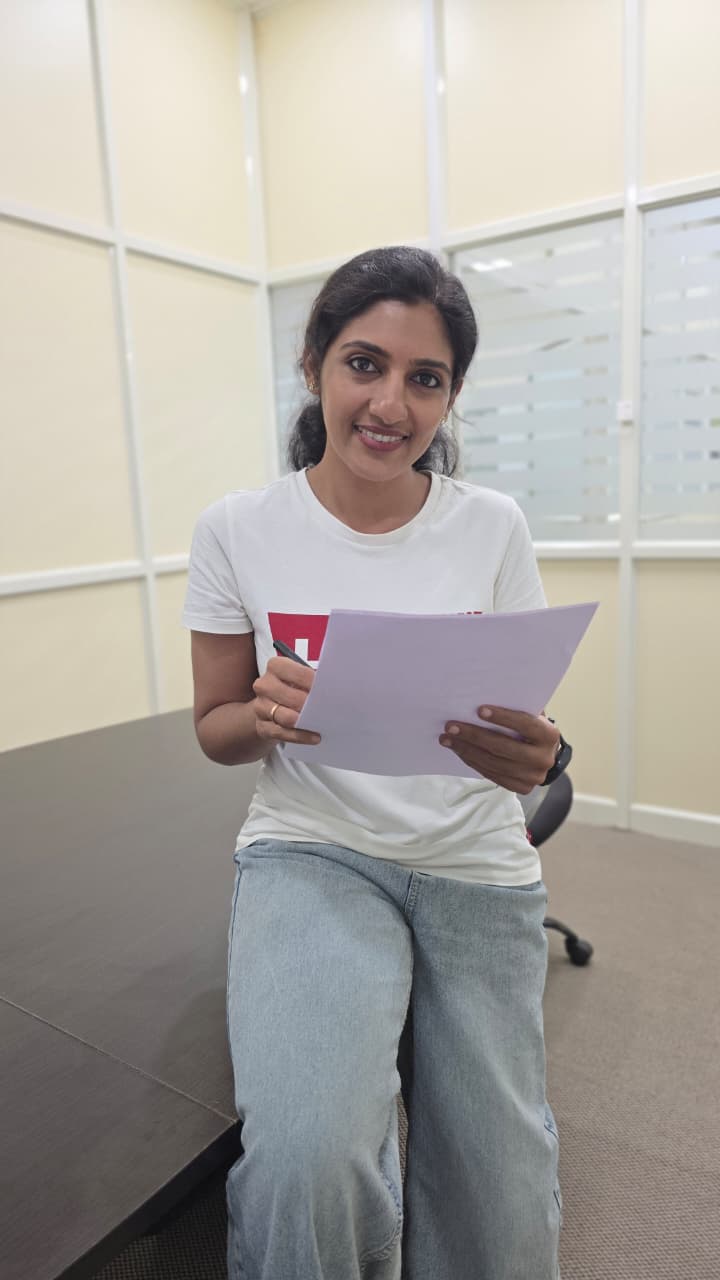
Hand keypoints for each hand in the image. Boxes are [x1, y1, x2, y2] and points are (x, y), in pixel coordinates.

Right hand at [252, 656, 320, 746]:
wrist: (270, 706)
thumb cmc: (291, 689)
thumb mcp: (300, 679)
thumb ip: (312, 681)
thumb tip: (332, 689)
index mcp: (275, 666)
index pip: (298, 673)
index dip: (315, 683)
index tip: (329, 690)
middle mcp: (264, 685)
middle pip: (290, 697)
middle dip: (310, 705)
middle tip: (328, 710)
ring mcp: (260, 707)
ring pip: (285, 717)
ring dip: (305, 722)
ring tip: (321, 723)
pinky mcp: (262, 726)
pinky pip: (283, 733)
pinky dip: (300, 736)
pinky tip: (314, 737)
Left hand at [439, 706, 559, 792]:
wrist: (543, 754)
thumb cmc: (532, 728)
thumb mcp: (531, 714)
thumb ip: (516, 707)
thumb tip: (484, 696)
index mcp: (549, 735)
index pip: (525, 724)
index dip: (503, 717)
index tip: (479, 710)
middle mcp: (544, 758)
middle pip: (503, 747)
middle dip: (474, 735)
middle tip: (451, 726)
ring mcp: (532, 776)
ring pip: (493, 763)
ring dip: (466, 749)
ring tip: (447, 738)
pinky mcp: (520, 787)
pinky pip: (491, 774)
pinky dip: (472, 761)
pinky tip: (458, 750)